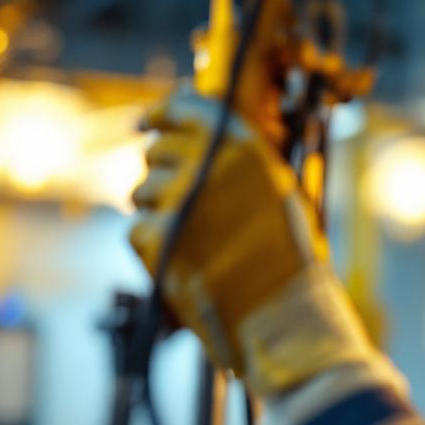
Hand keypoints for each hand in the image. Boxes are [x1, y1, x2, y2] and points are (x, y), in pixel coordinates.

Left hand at [129, 88, 403, 407]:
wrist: (282, 316)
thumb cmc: (287, 261)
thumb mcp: (276, 193)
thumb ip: (238, 160)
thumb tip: (196, 135)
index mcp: (245, 147)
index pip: (186, 108)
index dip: (161, 113)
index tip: (148, 123)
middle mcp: (210, 164)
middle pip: (156, 151)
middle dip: (161, 173)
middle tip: (180, 203)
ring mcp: (180, 199)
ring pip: (141, 192)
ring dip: (157, 213)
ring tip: (194, 243)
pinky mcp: (157, 237)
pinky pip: (137, 230)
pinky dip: (155, 249)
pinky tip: (187, 265)